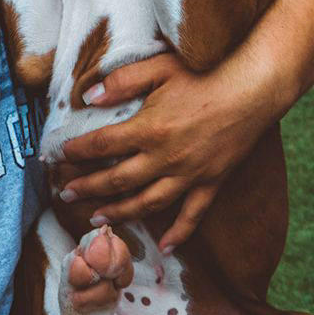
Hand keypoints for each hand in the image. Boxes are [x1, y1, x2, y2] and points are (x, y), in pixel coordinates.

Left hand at [60, 52, 281, 252]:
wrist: (255, 89)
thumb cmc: (207, 74)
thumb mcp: (160, 68)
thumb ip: (123, 81)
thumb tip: (89, 96)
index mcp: (149, 129)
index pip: (102, 146)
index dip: (77, 152)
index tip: (59, 156)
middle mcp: (165, 158)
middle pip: (117, 180)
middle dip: (87, 189)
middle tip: (65, 195)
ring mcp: (189, 174)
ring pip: (147, 203)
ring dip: (119, 213)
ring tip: (97, 219)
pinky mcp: (211, 182)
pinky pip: (192, 215)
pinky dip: (178, 234)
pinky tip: (164, 246)